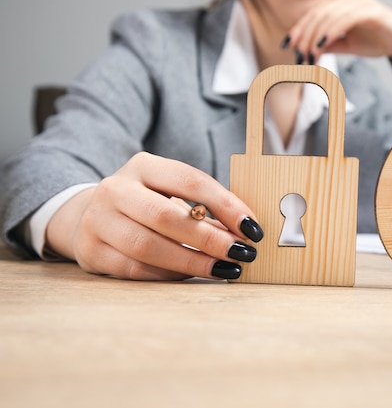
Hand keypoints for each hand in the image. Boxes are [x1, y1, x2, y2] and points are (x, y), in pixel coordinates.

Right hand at [46, 152, 263, 280]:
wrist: (91, 215)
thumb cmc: (146, 203)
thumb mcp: (170, 192)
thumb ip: (204, 208)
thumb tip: (245, 233)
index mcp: (142, 166)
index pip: (190, 181)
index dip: (225, 205)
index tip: (252, 228)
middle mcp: (115, 189)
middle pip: (166, 216)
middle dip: (210, 239)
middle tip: (241, 253)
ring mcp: (98, 221)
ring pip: (148, 247)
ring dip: (193, 262)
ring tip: (224, 268)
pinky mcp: (91, 252)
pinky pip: (136, 270)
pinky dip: (169, 274)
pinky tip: (193, 274)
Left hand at [285, 0, 391, 66]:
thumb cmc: (377, 42)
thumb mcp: (347, 45)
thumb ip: (329, 44)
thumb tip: (308, 51)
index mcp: (342, 5)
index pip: (315, 13)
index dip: (299, 28)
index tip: (287, 45)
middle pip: (318, 14)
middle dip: (305, 35)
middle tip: (299, 55)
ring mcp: (361, 3)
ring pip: (329, 16)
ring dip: (315, 37)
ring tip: (309, 55)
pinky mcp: (372, 11)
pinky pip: (345, 19)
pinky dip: (330, 32)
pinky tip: (321, 46)